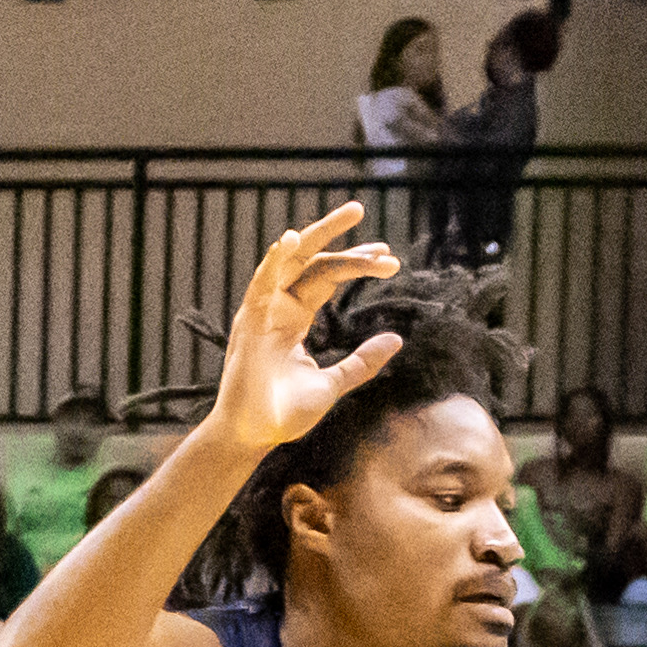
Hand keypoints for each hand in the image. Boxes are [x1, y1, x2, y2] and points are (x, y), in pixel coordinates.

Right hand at [208, 207, 405, 456]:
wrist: (255, 436)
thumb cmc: (286, 413)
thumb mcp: (334, 383)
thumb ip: (362, 361)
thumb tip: (397, 339)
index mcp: (294, 316)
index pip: (327, 277)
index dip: (356, 264)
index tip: (390, 260)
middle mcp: (277, 306)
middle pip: (310, 260)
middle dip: (338, 237)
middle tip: (362, 211)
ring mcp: (262, 311)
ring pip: (291, 261)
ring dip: (319, 236)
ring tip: (350, 214)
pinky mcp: (250, 322)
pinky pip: (262, 283)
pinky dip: (275, 261)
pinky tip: (293, 240)